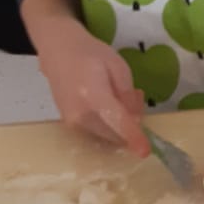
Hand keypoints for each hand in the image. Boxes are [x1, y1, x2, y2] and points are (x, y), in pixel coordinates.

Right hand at [37, 22, 149, 155]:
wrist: (58, 51)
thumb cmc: (91, 54)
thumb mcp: (118, 68)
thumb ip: (128, 96)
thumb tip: (135, 122)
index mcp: (93, 96)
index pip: (118, 122)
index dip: (134, 137)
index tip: (145, 152)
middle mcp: (80, 115)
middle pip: (114, 134)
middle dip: (131, 123)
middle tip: (135, 97)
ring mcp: (71, 122)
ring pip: (107, 135)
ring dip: (120, 123)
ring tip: (119, 96)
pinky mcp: (69, 125)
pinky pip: (97, 131)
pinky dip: (109, 123)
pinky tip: (109, 103)